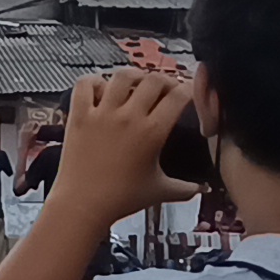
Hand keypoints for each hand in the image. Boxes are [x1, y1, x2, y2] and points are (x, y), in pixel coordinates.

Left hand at [21, 119, 45, 144]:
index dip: (40, 124)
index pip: (38, 126)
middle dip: (35, 122)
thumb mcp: (37, 143)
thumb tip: (47, 143)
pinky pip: (24, 125)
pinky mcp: (21, 130)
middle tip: (36, 122)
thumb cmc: (30, 146)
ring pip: (28, 123)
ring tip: (31, 122)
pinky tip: (26, 124)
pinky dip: (25, 124)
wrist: (22, 147)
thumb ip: (42, 142)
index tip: (40, 123)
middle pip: (33, 123)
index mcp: (34, 133)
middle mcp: (29, 130)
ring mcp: (24, 130)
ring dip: (30, 122)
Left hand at [48, 69, 202, 226]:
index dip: (188, 89)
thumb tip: (202, 188)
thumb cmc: (123, 198)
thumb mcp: (161, 191)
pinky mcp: (78, 115)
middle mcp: (129, 116)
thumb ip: (185, 188)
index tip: (188, 91)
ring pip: (121, 76)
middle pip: (153, 80)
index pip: (178, 96)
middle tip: (165, 88)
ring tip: (137, 83)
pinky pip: (84, 84)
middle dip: (164, 80)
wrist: (84, 203)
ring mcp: (102, 113)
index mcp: (153, 132)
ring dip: (133, 75)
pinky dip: (94, 81)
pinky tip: (101, 88)